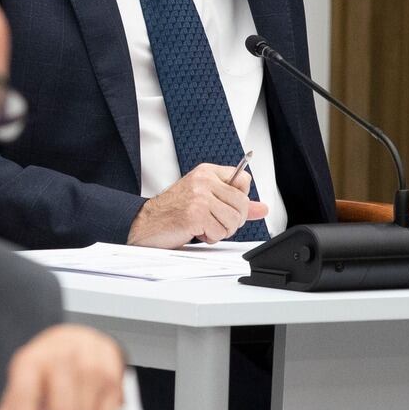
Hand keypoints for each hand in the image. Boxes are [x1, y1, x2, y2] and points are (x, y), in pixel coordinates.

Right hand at [127, 163, 268, 247]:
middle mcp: (204, 180)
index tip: (225, 205)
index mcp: (207, 172)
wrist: (146, 223)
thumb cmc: (174, 212)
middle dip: (233, 220)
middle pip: (242, 203)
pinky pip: (220, 232)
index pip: (243, 180)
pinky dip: (210, 237)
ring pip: (233, 220)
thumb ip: (235, 203)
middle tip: (214, 222)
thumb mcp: (206, 200)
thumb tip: (262, 208)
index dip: (240, 198)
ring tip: (203, 226)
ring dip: (221, 230)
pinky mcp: (195, 214)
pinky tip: (196, 231)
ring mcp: (200, 197)